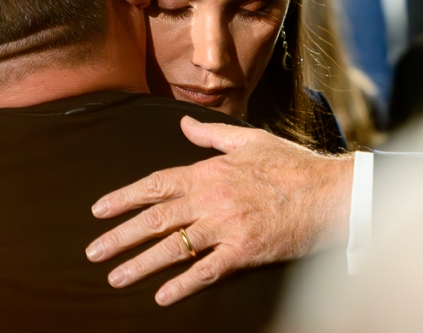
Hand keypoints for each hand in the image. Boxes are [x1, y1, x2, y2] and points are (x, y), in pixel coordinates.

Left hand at [85, 116, 353, 304]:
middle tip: (93, 251)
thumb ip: (212, 135)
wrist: (328, 192)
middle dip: (120, 236)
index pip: (156, 185)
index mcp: (209, 172)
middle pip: (155, 219)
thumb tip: (182, 125)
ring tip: (115, 278)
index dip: (124, 198)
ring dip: (140, 264)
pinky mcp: (243, 251)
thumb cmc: (291, 164)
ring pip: (173, 247)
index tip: (99, 211)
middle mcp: (211, 199)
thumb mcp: (249, 139)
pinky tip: (162, 297)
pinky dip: (182, 284)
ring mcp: (225, 227)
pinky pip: (205, 271)